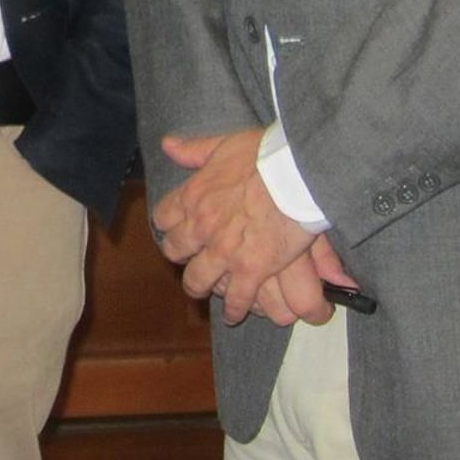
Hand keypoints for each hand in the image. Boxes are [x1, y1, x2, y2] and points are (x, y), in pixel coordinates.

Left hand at [153, 129, 317, 325]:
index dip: (169, 224)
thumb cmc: (262, 156)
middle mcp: (200, 226)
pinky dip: (234, 309)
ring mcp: (223, 252)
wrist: (295, 176)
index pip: (164, 217)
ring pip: (198, 279)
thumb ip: (193, 150)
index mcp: (192, 196)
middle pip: (175, 251)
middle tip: (189, 261)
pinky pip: (235, 298)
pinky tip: (234, 314)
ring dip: (199, 287)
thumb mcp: (221, 145)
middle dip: (181, 257)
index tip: (176, 228)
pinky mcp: (250, 271)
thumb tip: (167, 145)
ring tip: (203, 291)